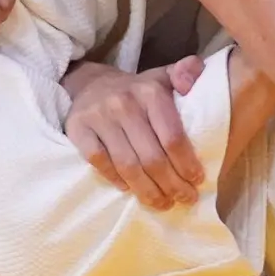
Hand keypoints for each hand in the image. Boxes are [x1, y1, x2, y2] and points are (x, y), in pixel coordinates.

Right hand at [62, 57, 205, 208]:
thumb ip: (187, 72)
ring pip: (127, 165)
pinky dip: (115, 179)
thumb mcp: (164, 77)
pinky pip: (99, 162)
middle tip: (184, 199)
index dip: (186, 164)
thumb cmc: (136, 91)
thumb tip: (192, 78)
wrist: (90, 84)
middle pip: (152, 157)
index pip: (172, 137)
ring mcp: (99, 117)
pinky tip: (128, 189)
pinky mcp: (78, 129)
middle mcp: (124, 103)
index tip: (196, 181)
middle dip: (171, 184)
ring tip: (161, 203)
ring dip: (147, 190)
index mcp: (150, 91)